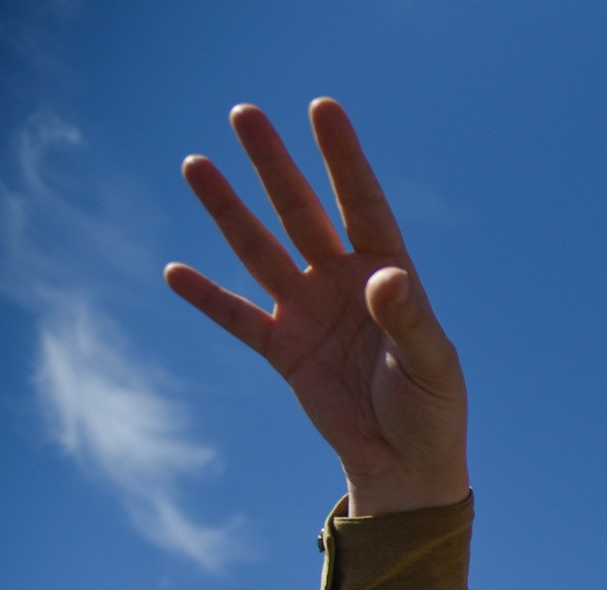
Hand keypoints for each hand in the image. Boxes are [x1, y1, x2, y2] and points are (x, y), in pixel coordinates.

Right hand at [166, 99, 468, 515]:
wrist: (406, 464)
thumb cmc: (432, 409)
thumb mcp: (430, 364)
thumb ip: (408, 319)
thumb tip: (384, 276)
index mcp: (388, 275)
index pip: (362, 203)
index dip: (342, 157)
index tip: (322, 108)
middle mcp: (344, 283)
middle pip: (302, 212)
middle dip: (274, 166)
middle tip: (244, 114)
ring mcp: (309, 313)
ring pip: (261, 251)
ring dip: (229, 211)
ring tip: (196, 165)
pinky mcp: (284, 351)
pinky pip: (238, 317)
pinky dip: (207, 297)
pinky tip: (174, 271)